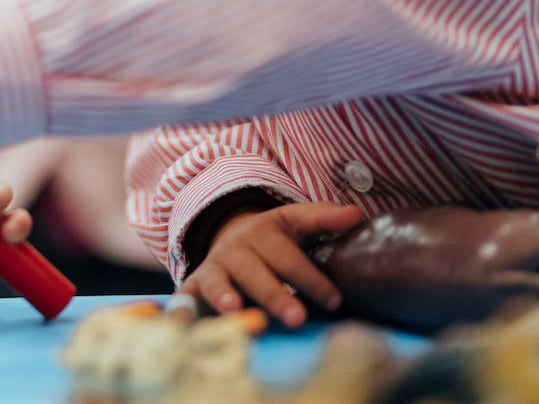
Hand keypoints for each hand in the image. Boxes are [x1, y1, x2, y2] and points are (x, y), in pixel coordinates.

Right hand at [178, 202, 362, 327]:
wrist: (229, 239)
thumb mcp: (293, 222)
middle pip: (256, 272)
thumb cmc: (272, 240)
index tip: (334, 300)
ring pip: (218, 280)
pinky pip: (186, 296)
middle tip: (297, 317)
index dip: (311, 278)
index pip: (289, 256)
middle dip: (275, 295)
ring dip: (224, 294)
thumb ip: (322, 218)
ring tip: (234, 309)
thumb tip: (356, 215)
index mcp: (264, 231)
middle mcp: (236, 247)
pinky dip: (182, 309)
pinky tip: (183, 324)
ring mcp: (214, 265)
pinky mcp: (195, 283)